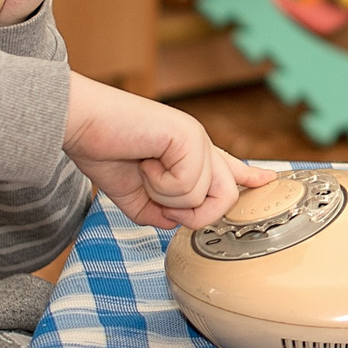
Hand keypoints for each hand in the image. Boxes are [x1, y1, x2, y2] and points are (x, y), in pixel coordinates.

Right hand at [62, 74, 273, 230]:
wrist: (80, 124)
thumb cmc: (101, 149)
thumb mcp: (134, 195)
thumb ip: (160, 213)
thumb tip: (178, 223)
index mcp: (188, 154)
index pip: (227, 168)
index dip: (249, 176)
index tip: (268, 179)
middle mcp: (199, 144)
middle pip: (225, 198)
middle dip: (191, 213)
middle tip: (156, 190)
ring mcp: (197, 138)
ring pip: (204, 198)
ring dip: (165, 196)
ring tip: (144, 168)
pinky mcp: (191, 137)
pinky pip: (188, 187)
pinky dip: (159, 184)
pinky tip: (144, 160)